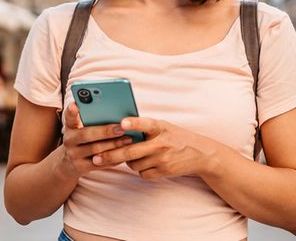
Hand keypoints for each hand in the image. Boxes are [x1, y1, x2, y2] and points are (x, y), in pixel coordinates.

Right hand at [58, 102, 132, 179]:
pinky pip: (100, 163)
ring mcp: (73, 155)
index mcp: (70, 127)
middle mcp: (69, 140)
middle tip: (122, 128)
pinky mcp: (81, 167)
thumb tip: (115, 113)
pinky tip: (124, 153)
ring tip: (128, 139)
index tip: (76, 105)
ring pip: (95, 150)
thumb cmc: (82, 141)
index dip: (72, 111)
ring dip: (113, 144)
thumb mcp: (80, 129)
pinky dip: (113, 158)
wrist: (68, 164)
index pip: (69, 117)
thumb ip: (91, 121)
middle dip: (106, 131)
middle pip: (87, 134)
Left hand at [92, 117, 214, 180]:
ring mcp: (162, 159)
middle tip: (96, 158)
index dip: (133, 123)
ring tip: (132, 155)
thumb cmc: (175, 136)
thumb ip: (144, 127)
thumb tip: (118, 128)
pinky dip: (140, 169)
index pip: (145, 123)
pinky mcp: (164, 172)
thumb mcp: (163, 126)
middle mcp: (161, 143)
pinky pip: (142, 173)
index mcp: (160, 127)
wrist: (200, 154)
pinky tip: (146, 163)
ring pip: (133, 164)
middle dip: (110, 155)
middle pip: (130, 151)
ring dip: (128, 161)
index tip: (121, 123)